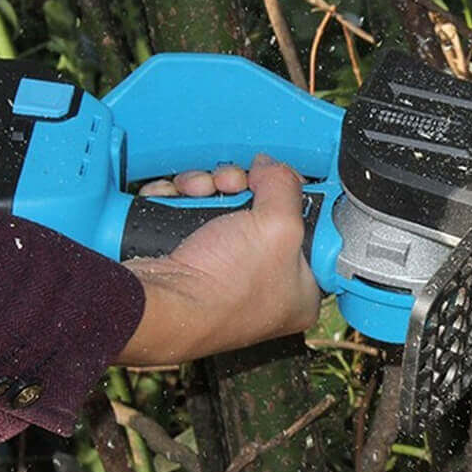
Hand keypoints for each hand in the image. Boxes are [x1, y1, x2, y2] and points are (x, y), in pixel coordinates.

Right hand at [117, 155, 319, 364]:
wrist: (160, 304)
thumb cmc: (223, 287)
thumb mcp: (278, 224)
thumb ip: (285, 184)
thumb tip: (271, 167)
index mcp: (301, 288)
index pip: (312, 230)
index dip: (295, 199)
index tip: (282, 184)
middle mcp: (266, 284)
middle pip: (264, 211)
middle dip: (242, 187)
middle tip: (234, 186)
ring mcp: (225, 274)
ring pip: (224, 207)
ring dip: (208, 189)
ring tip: (199, 193)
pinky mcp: (190, 263)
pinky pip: (191, 216)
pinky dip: (182, 201)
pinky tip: (178, 200)